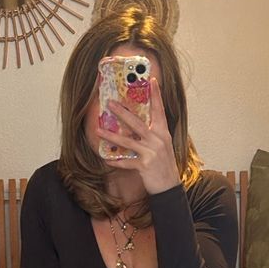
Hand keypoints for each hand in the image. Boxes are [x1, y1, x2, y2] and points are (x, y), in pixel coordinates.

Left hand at [97, 77, 180, 195]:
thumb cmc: (164, 166)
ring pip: (127, 141)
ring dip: (111, 136)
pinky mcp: (144, 165)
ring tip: (99, 130)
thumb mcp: (163, 146)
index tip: (151, 80)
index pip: (159, 110)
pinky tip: (106, 159)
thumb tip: (138, 126)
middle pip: (137, 123)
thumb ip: (153, 135)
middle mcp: (157, 140)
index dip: (156, 95)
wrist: (170, 187)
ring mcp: (151, 152)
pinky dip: (116, 161)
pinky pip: (126, 162)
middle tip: (110, 103)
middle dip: (122, 112)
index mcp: (163, 133)